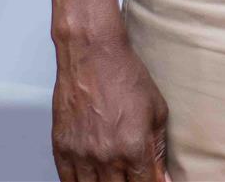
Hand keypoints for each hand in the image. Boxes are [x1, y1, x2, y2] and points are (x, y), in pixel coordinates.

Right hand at [52, 30, 167, 181]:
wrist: (92, 55)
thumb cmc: (124, 76)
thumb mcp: (157, 111)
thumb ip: (158, 149)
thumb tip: (162, 177)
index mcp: (134, 148)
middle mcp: (106, 156)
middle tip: (131, 176)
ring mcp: (81, 154)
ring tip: (113, 177)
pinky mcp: (62, 148)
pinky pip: (67, 181)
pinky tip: (89, 179)